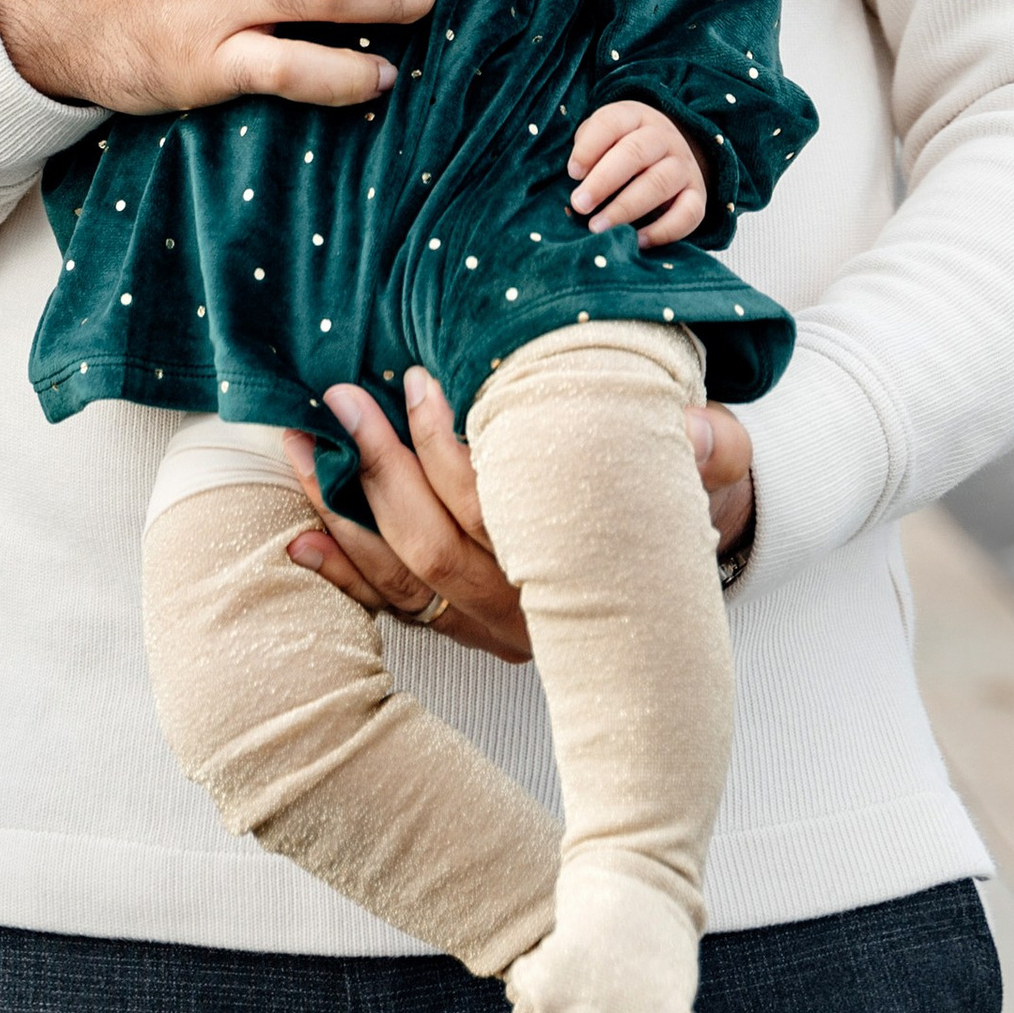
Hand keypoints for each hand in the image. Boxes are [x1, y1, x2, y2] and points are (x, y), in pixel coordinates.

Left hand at [284, 371, 756, 643]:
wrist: (680, 573)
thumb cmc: (679, 493)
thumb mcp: (714, 462)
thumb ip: (709, 447)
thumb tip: (700, 427)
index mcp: (582, 563)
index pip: (495, 510)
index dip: (446, 447)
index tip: (413, 382)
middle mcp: (531, 609)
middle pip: (435, 544)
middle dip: (379, 469)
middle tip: (339, 397)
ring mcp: (494, 626)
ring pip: (403, 578)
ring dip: (343, 512)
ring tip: (299, 445)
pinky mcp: (468, 630)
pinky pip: (395, 609)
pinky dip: (344, 574)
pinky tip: (300, 538)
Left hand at [569, 98, 707, 246]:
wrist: (667, 155)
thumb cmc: (620, 149)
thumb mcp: (602, 139)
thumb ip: (586, 152)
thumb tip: (576, 185)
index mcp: (634, 116)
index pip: (611, 123)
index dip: (589, 148)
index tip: (572, 173)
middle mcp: (664, 137)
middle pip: (635, 152)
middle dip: (603, 181)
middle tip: (580, 205)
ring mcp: (684, 165)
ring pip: (659, 183)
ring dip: (626, 208)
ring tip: (598, 227)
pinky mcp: (698, 195)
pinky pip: (689, 213)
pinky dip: (664, 230)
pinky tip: (637, 241)